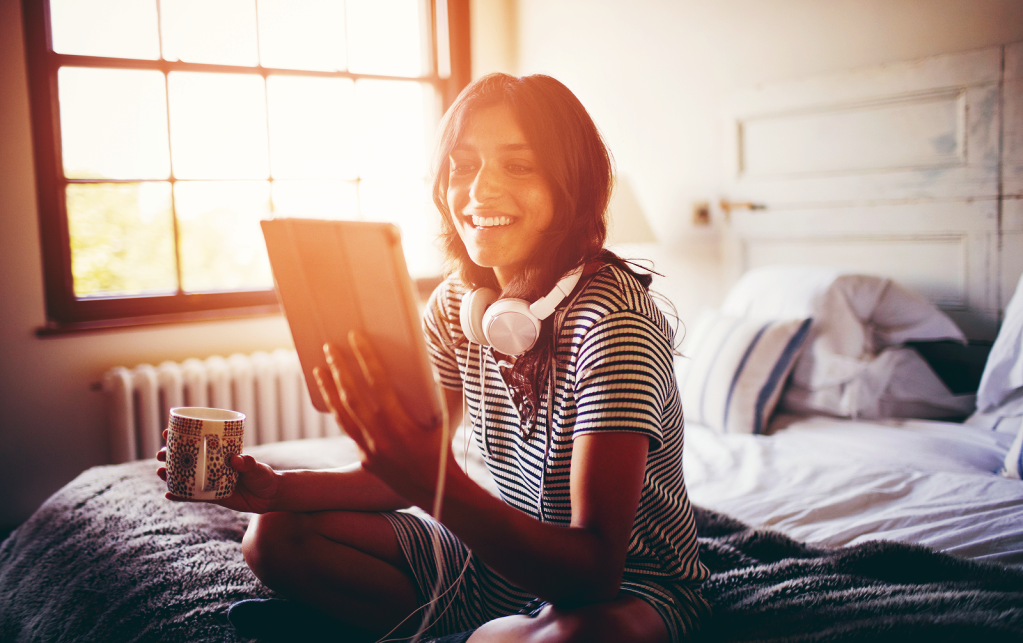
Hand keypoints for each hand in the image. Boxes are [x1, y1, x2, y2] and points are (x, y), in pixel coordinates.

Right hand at [157, 430, 280, 513]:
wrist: (270, 497)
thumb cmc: (264, 477)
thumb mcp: (257, 468)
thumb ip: (248, 464)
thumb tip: (237, 459)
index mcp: (220, 453)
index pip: (198, 442)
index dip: (181, 436)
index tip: (167, 431)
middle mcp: (212, 466)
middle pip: (187, 459)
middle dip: (170, 455)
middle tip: (160, 454)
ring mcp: (210, 481)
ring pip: (186, 476)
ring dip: (171, 474)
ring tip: (159, 472)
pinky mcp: (212, 497)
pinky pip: (193, 496)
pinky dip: (181, 495)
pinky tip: (168, 494)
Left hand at [313, 330, 449, 511]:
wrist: (438, 492)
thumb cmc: (444, 450)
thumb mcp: (443, 419)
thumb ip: (433, 393)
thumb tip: (425, 365)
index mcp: (401, 424)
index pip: (378, 382)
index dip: (365, 357)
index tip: (354, 337)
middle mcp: (381, 438)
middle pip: (352, 397)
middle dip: (339, 369)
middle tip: (330, 347)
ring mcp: (370, 450)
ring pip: (342, 415)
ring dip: (330, 390)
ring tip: (319, 370)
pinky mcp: (366, 459)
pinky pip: (348, 430)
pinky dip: (339, 412)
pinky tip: (333, 398)